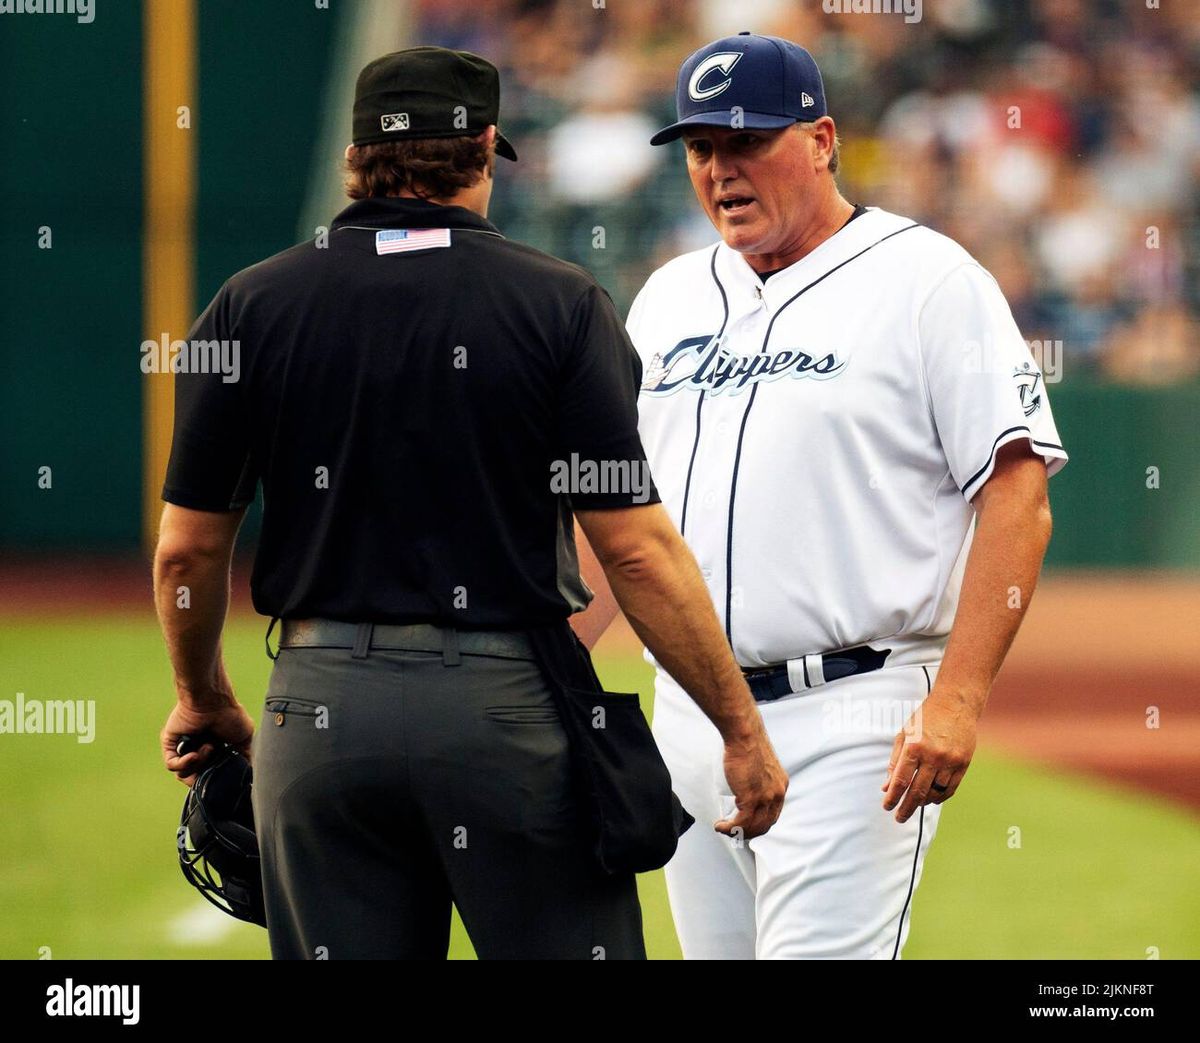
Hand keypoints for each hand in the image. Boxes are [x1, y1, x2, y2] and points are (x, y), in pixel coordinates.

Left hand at [161, 695, 254, 786]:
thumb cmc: (230, 715)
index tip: (223, 772)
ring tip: (207, 748)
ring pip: (184, 773)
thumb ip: (244, 757)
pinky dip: (184, 764)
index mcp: (213, 751)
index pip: (210, 774)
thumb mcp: (245, 739)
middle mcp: (196, 750)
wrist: (213, 701)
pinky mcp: (170, 745)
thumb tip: (246, 773)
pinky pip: (172, 765)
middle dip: (206, 775)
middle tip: (214, 764)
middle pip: (196, 777)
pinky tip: (194, 755)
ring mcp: (182, 749)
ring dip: (198, 764)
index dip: (215, 778)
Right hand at [716, 725, 787, 840]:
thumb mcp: (760, 763)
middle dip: (748, 832)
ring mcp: (766, 797)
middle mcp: (777, 793)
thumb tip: (745, 782)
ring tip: (724, 829)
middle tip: (734, 832)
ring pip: (753, 826)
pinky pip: (741, 822)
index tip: (746, 824)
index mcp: (780, 785)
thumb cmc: (747, 742)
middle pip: (765, 823)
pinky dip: (730, 828)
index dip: (759, 822)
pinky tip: (721, 826)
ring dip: (737, 832)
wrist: (744, 735)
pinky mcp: (751, 797)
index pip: (773, 812)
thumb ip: (757, 774)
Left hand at [882, 687, 977, 822]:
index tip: (887, 807)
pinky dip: (939, 797)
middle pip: (917, 791)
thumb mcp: (904, 734)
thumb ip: (895, 761)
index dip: (892, 797)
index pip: (900, 780)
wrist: (955, 704)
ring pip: (935, 793)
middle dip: (906, 808)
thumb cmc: (924, 719)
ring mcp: (950, 761)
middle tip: (899, 818)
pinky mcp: (963, 763)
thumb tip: (886, 787)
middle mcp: (932, 756)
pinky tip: (931, 799)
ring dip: (923, 802)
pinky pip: (950, 788)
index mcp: (914, 747)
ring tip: (915, 804)